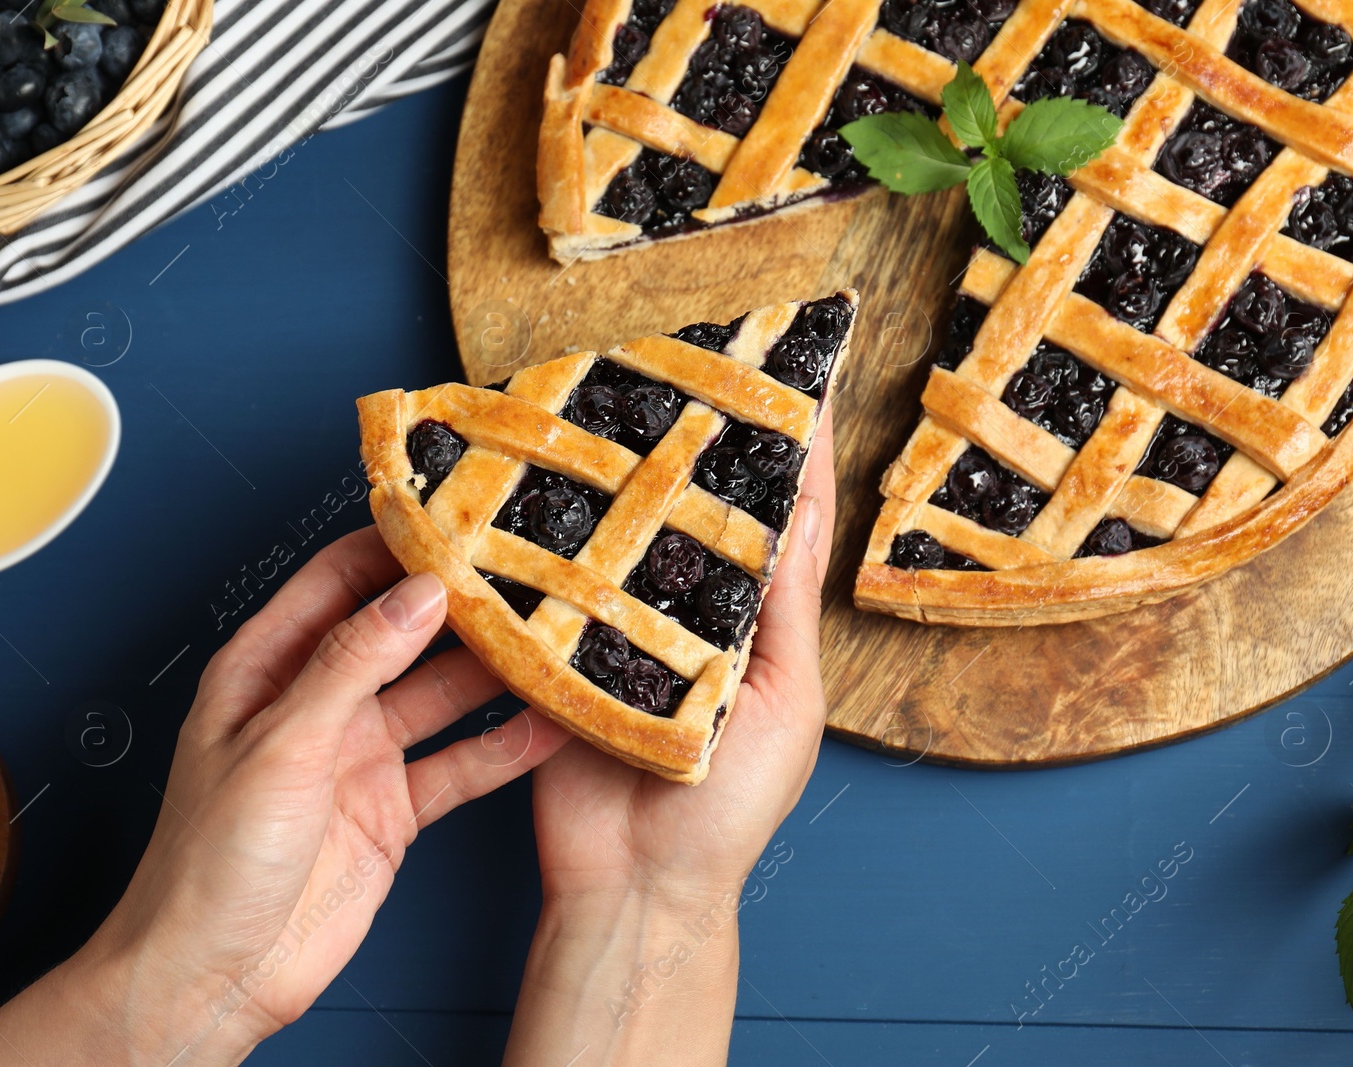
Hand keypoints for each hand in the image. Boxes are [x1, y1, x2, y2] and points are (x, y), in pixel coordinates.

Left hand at [0, 528, 566, 1066]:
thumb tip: (416, 593)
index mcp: (267, 669)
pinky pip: (459, 764)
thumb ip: (353, 663)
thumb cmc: (208, 862)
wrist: (214, 976)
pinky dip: (503, 746)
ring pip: (439, 695)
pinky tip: (547, 724)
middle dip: (458, 605)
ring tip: (550, 640)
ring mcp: (360, 756)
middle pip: (400, 633)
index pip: (337, 580)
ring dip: (491, 673)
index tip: (456, 518)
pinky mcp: (394, 808)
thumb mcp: (281, 743)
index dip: (393, 546)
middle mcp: (318, 703)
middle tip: (524, 574)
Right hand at [505, 412, 836, 1065]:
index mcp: (756, 625)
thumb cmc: (729, 808)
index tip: (796, 373)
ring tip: (620, 392)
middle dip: (697, 441)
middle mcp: (689, 613)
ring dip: (623, 472)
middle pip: (697, 512)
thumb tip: (808, 506)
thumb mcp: (784, 702)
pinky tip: (543, 474)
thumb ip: (786, 607)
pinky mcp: (558, 646)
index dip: (792, 453)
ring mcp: (621, 626)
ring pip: (624, 532)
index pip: (782, 521)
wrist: (635, 887)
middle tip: (693, 356)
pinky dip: (550, 533)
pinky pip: (555, 579)